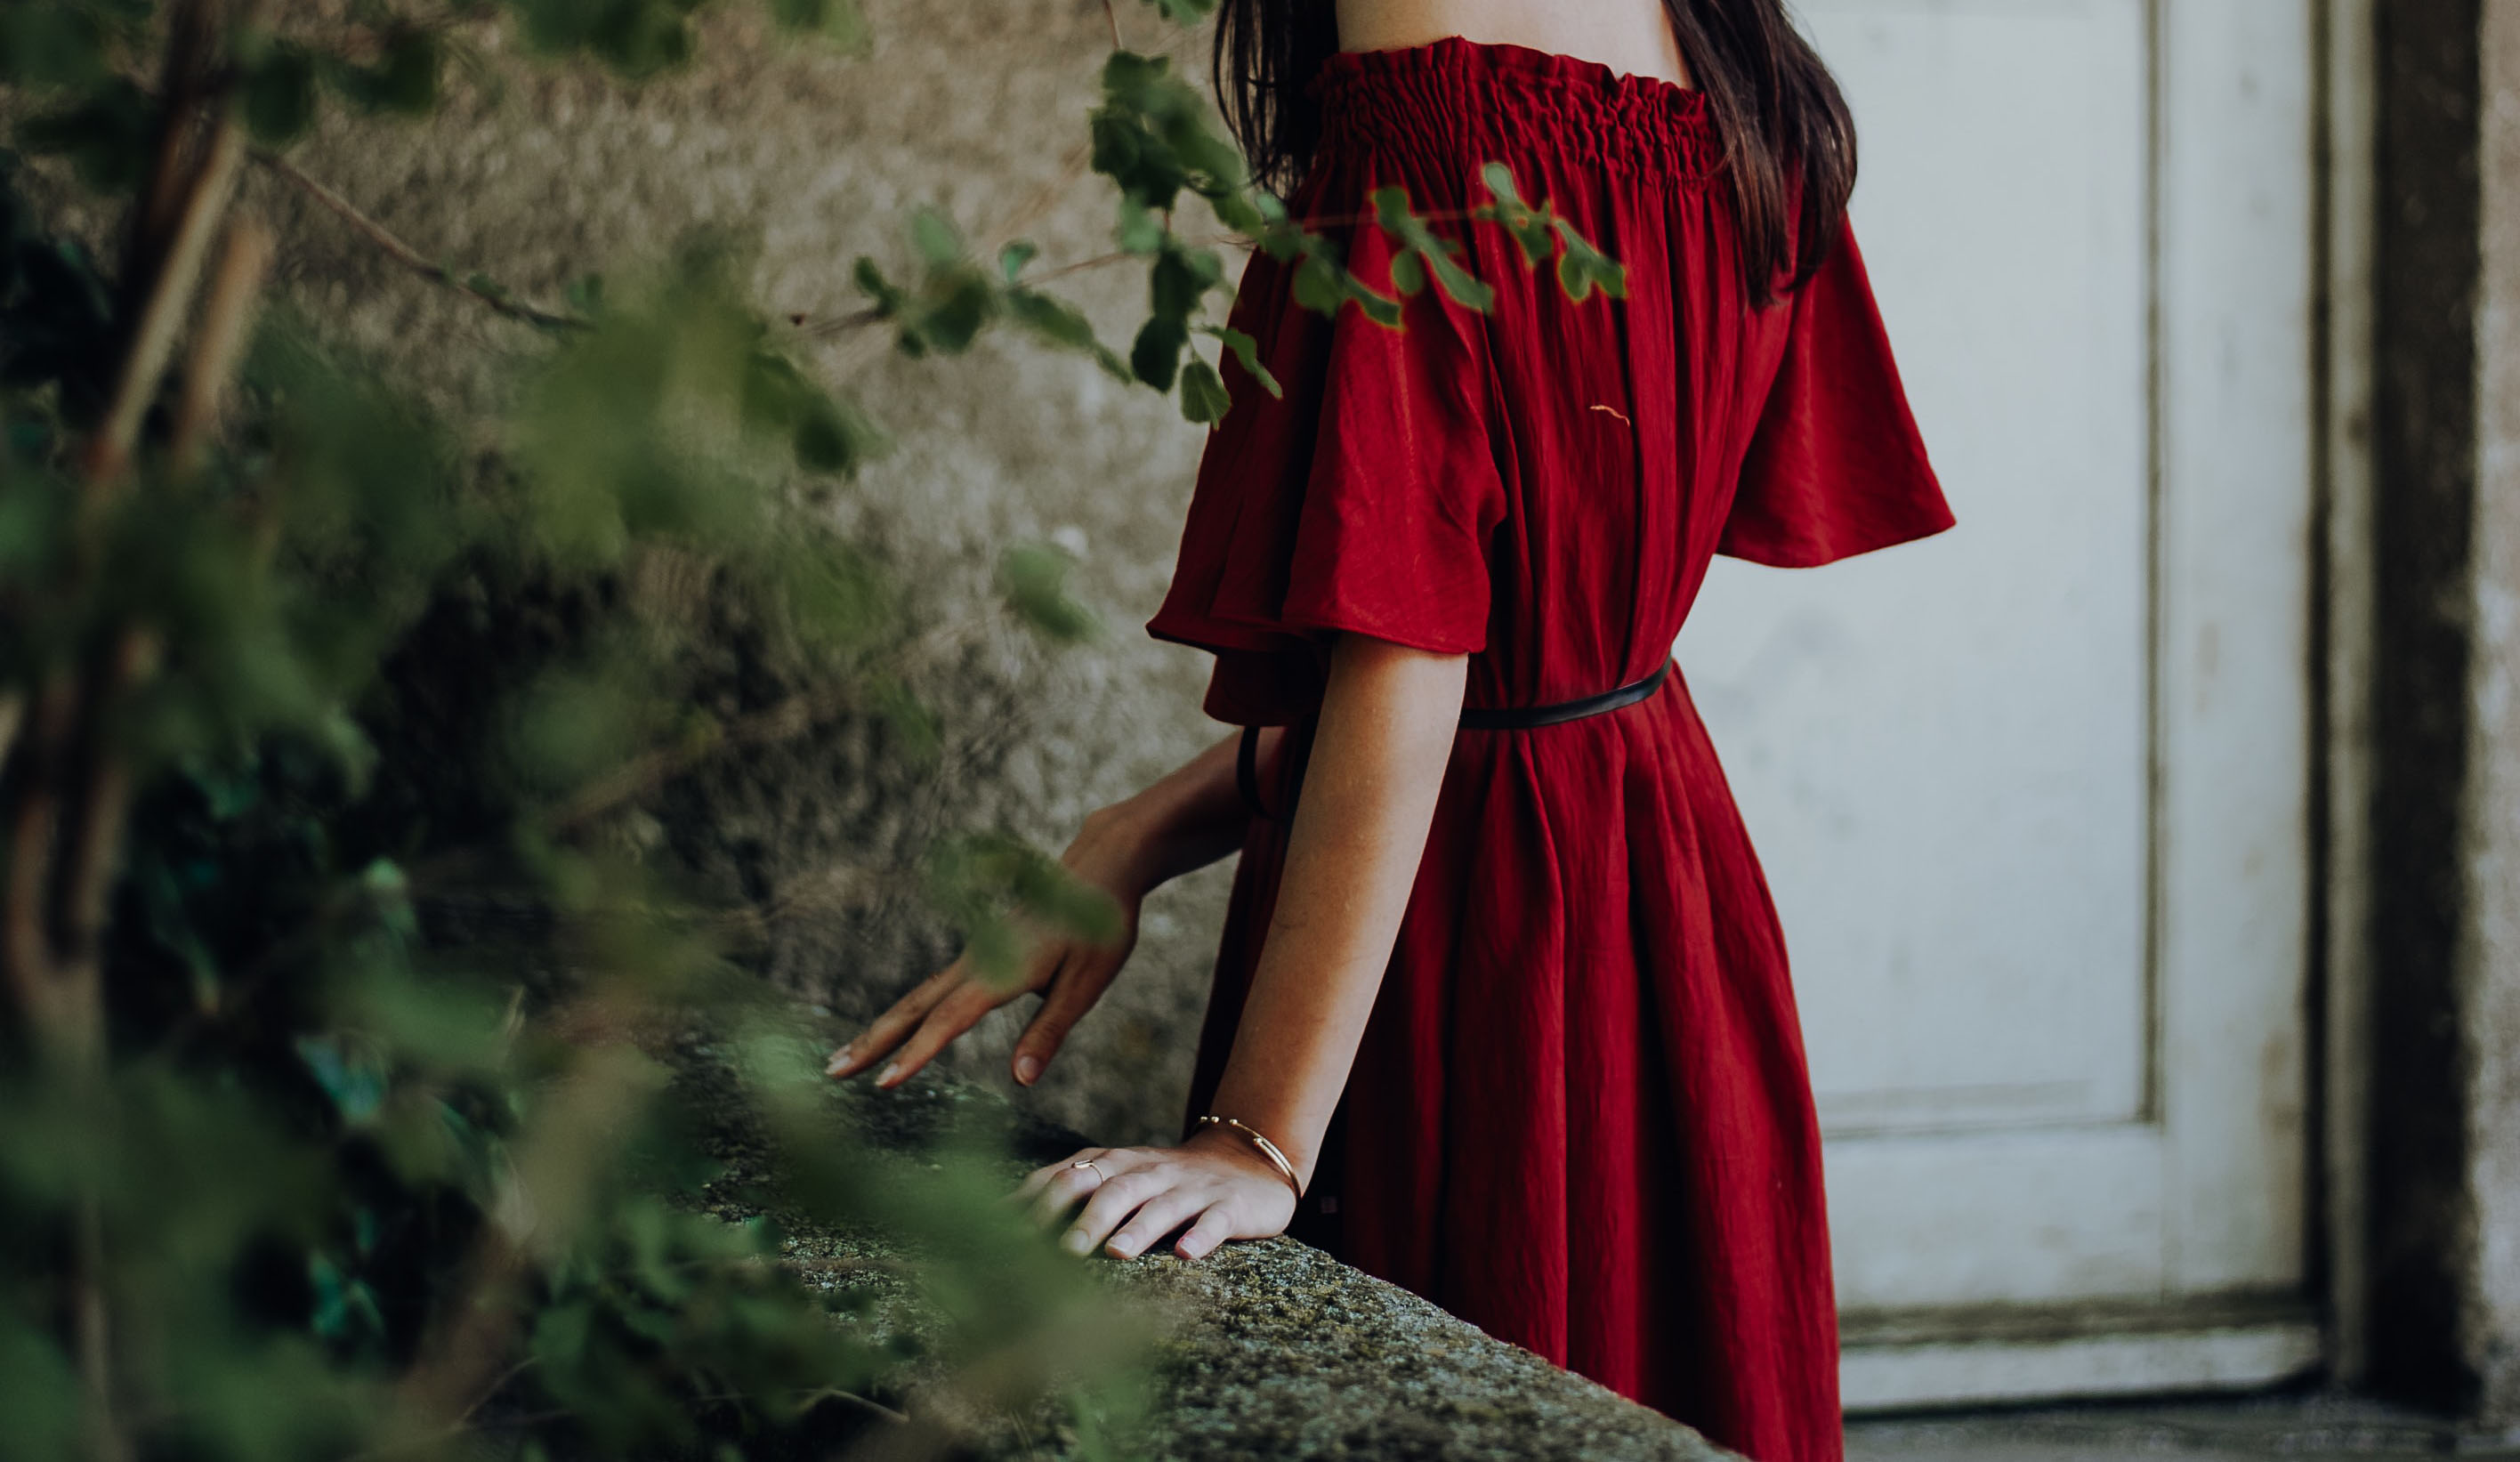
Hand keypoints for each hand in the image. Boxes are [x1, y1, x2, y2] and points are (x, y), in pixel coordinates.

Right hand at [826, 807, 1148, 1088]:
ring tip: (844, 1057)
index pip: (947, 1021)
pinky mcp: (980, 954)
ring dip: (880, 1029)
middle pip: (912, 1008)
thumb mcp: (1085, 985)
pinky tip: (893, 1030)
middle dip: (871, 1042)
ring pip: (916, 997)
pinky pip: (931, 990)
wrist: (1099, 868)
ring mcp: (974, 957)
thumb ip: (1049, 1031)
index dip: (915, 1055)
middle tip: (831, 1072)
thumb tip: (1021, 1080)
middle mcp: (976, 963)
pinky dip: (904, 1014)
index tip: (884, 1085)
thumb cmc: (1099, 928)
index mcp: (1000, 972)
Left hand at [1015, 1128, 1298, 1260]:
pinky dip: (1200, 1236)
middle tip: (1061, 1253)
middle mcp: (1151, 1173)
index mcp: (1118, 1165)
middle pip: (1114, 1190)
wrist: (1248, 1163)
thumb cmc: (1166, 1181)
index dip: (1042, 1202)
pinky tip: (1186, 1254)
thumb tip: (1001, 1214)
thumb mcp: (1119, 1178)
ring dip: (1136, 1229)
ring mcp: (1191, 1189)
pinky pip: (1215, 1221)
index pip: (1072, 1176)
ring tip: (1115, 1253)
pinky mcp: (1229, 1207)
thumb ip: (1071, 1189)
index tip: (1011, 1232)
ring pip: (1161, 1206)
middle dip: (1085, 1219)